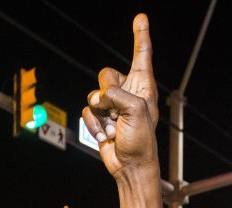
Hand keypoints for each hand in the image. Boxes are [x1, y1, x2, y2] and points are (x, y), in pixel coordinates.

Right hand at [81, 14, 158, 177]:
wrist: (130, 166)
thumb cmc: (140, 140)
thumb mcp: (135, 111)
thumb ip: (116, 94)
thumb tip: (98, 98)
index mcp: (143, 86)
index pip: (142, 54)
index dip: (140, 35)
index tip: (140, 18)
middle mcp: (128, 92)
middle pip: (107, 74)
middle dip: (107, 93)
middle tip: (116, 111)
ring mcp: (113, 105)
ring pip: (94, 95)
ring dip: (100, 115)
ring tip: (114, 128)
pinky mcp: (101, 118)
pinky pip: (88, 111)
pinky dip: (94, 125)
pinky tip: (106, 136)